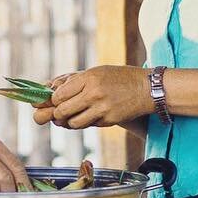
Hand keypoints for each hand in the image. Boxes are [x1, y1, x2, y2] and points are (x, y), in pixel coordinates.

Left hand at [33, 66, 152, 129]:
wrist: (147, 88)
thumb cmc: (120, 78)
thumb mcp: (96, 72)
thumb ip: (74, 81)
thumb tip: (49, 89)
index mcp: (89, 78)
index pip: (58, 94)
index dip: (52, 100)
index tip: (53, 101)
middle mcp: (94, 93)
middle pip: (62, 110)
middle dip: (56, 114)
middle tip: (58, 112)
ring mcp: (102, 108)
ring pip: (72, 123)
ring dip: (68, 121)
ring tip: (72, 115)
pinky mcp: (109, 120)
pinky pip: (88, 125)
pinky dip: (84, 123)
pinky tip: (88, 116)